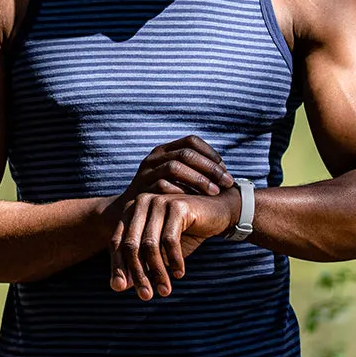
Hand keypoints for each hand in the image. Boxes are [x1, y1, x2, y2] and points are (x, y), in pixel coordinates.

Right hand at [110, 136, 233, 221]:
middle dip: (210, 168)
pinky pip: (163, 186)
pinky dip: (181, 192)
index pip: (191, 141)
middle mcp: (154, 158)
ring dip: (198, 179)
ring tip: (215, 192)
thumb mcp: (175, 179)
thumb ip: (193, 172)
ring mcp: (146, 172)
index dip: (210, 153)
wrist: (128, 214)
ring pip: (175, 167)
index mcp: (164, 150)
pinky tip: (195, 201)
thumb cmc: (161, 198)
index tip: (225, 169)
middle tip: (227, 183)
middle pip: (186, 154)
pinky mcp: (140, 188)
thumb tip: (225, 172)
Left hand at [110, 190, 240, 300]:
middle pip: (131, 244)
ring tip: (164, 291)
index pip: (117, 242)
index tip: (118, 288)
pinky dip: (174, 260)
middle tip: (145, 296)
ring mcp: (159, 202)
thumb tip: (119, 287)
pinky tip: (179, 274)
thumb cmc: (184, 232)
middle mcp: (142, 202)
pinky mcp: (178, 206)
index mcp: (131, 210)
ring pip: (150, 245)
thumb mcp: (159, 251)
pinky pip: (170, 240)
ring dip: (157, 272)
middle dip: (137, 273)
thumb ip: (140, 264)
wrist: (217, 212)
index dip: (117, 266)